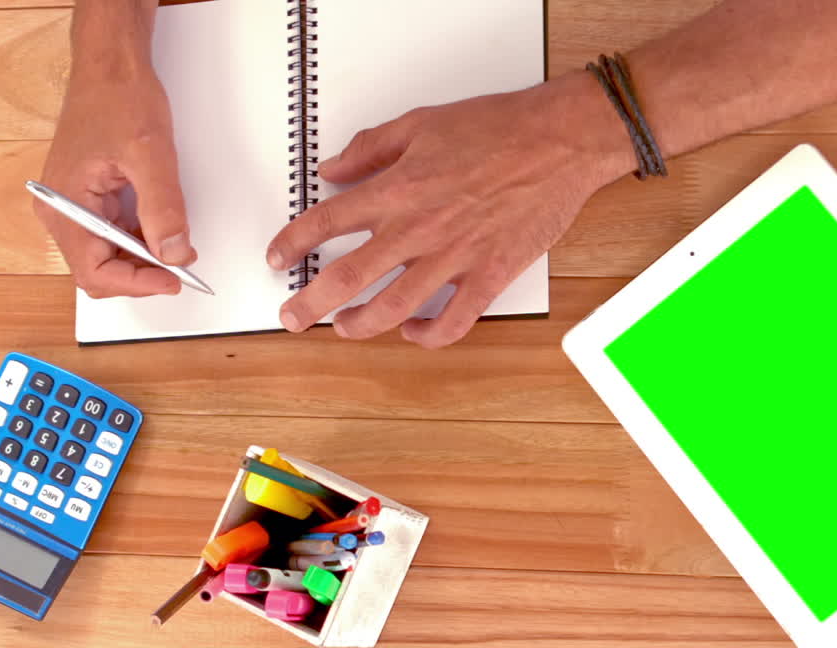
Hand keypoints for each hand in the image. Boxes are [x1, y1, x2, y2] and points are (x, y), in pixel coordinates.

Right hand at [36, 57, 192, 297]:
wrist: (109, 66)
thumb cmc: (119, 97)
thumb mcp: (151, 154)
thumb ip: (163, 209)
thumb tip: (174, 253)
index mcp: (64, 203)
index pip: (94, 270)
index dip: (136, 283)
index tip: (173, 279)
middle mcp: (58, 210)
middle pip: (97, 269)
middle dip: (140, 275)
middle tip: (181, 268)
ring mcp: (68, 205)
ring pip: (104, 256)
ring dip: (141, 260)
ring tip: (176, 248)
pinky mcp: (83, 199)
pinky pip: (108, 236)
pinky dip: (137, 242)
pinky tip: (160, 232)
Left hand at [267, 71, 633, 347]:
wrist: (560, 140)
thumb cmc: (500, 127)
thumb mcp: (421, 123)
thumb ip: (372, 148)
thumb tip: (334, 168)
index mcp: (398, 190)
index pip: (326, 222)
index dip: (292, 243)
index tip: (277, 257)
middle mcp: (418, 229)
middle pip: (347, 278)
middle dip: (310, 304)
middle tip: (291, 316)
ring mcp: (453, 258)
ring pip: (392, 308)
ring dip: (359, 325)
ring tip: (343, 328)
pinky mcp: (489, 276)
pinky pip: (453, 321)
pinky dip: (428, 336)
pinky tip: (414, 332)